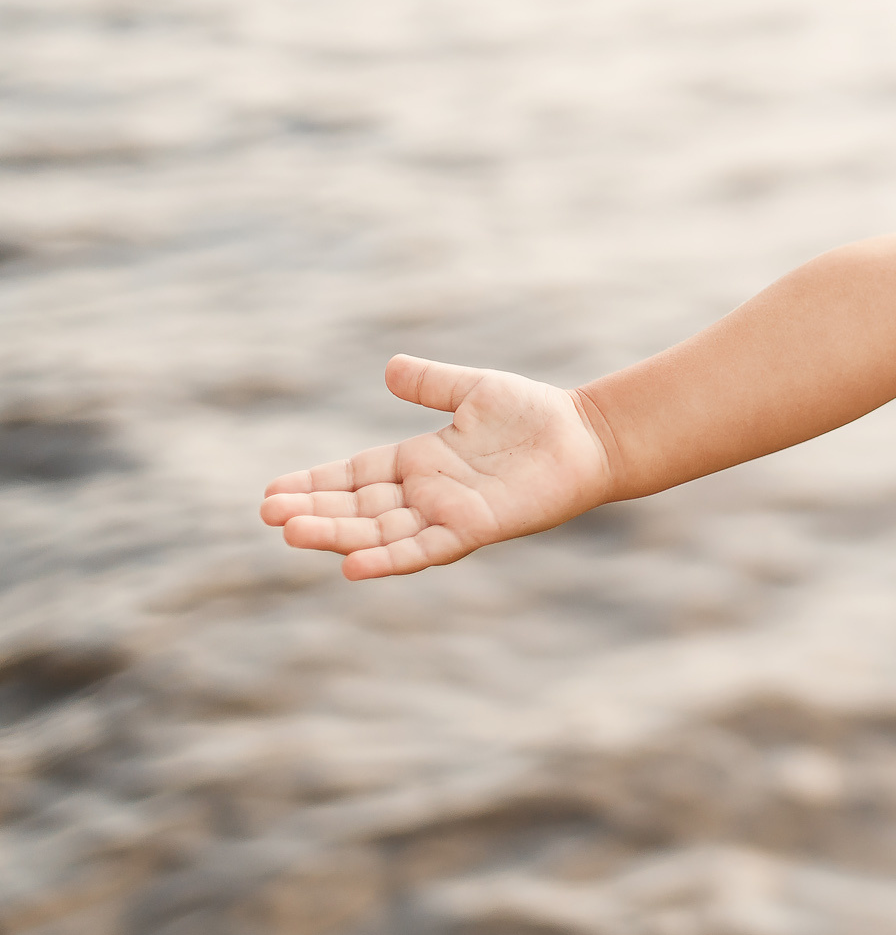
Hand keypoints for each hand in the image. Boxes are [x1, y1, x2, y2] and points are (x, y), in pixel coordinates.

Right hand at [260, 356, 613, 579]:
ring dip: (338, 535)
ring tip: (293, 535)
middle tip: (270, 517)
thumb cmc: (535, 414)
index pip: (354, 476)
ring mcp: (448, 513)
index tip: (271, 495)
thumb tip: (389, 368)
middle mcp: (427, 493)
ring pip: (381, 532)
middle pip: (359, 509)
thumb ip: (431, 384)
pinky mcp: (475, 527)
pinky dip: (390, 559)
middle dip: (315, 513)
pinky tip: (352, 566)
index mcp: (419, 461)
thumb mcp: (473, 390)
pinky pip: (426, 548)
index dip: (315, 485)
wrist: (587, 435)